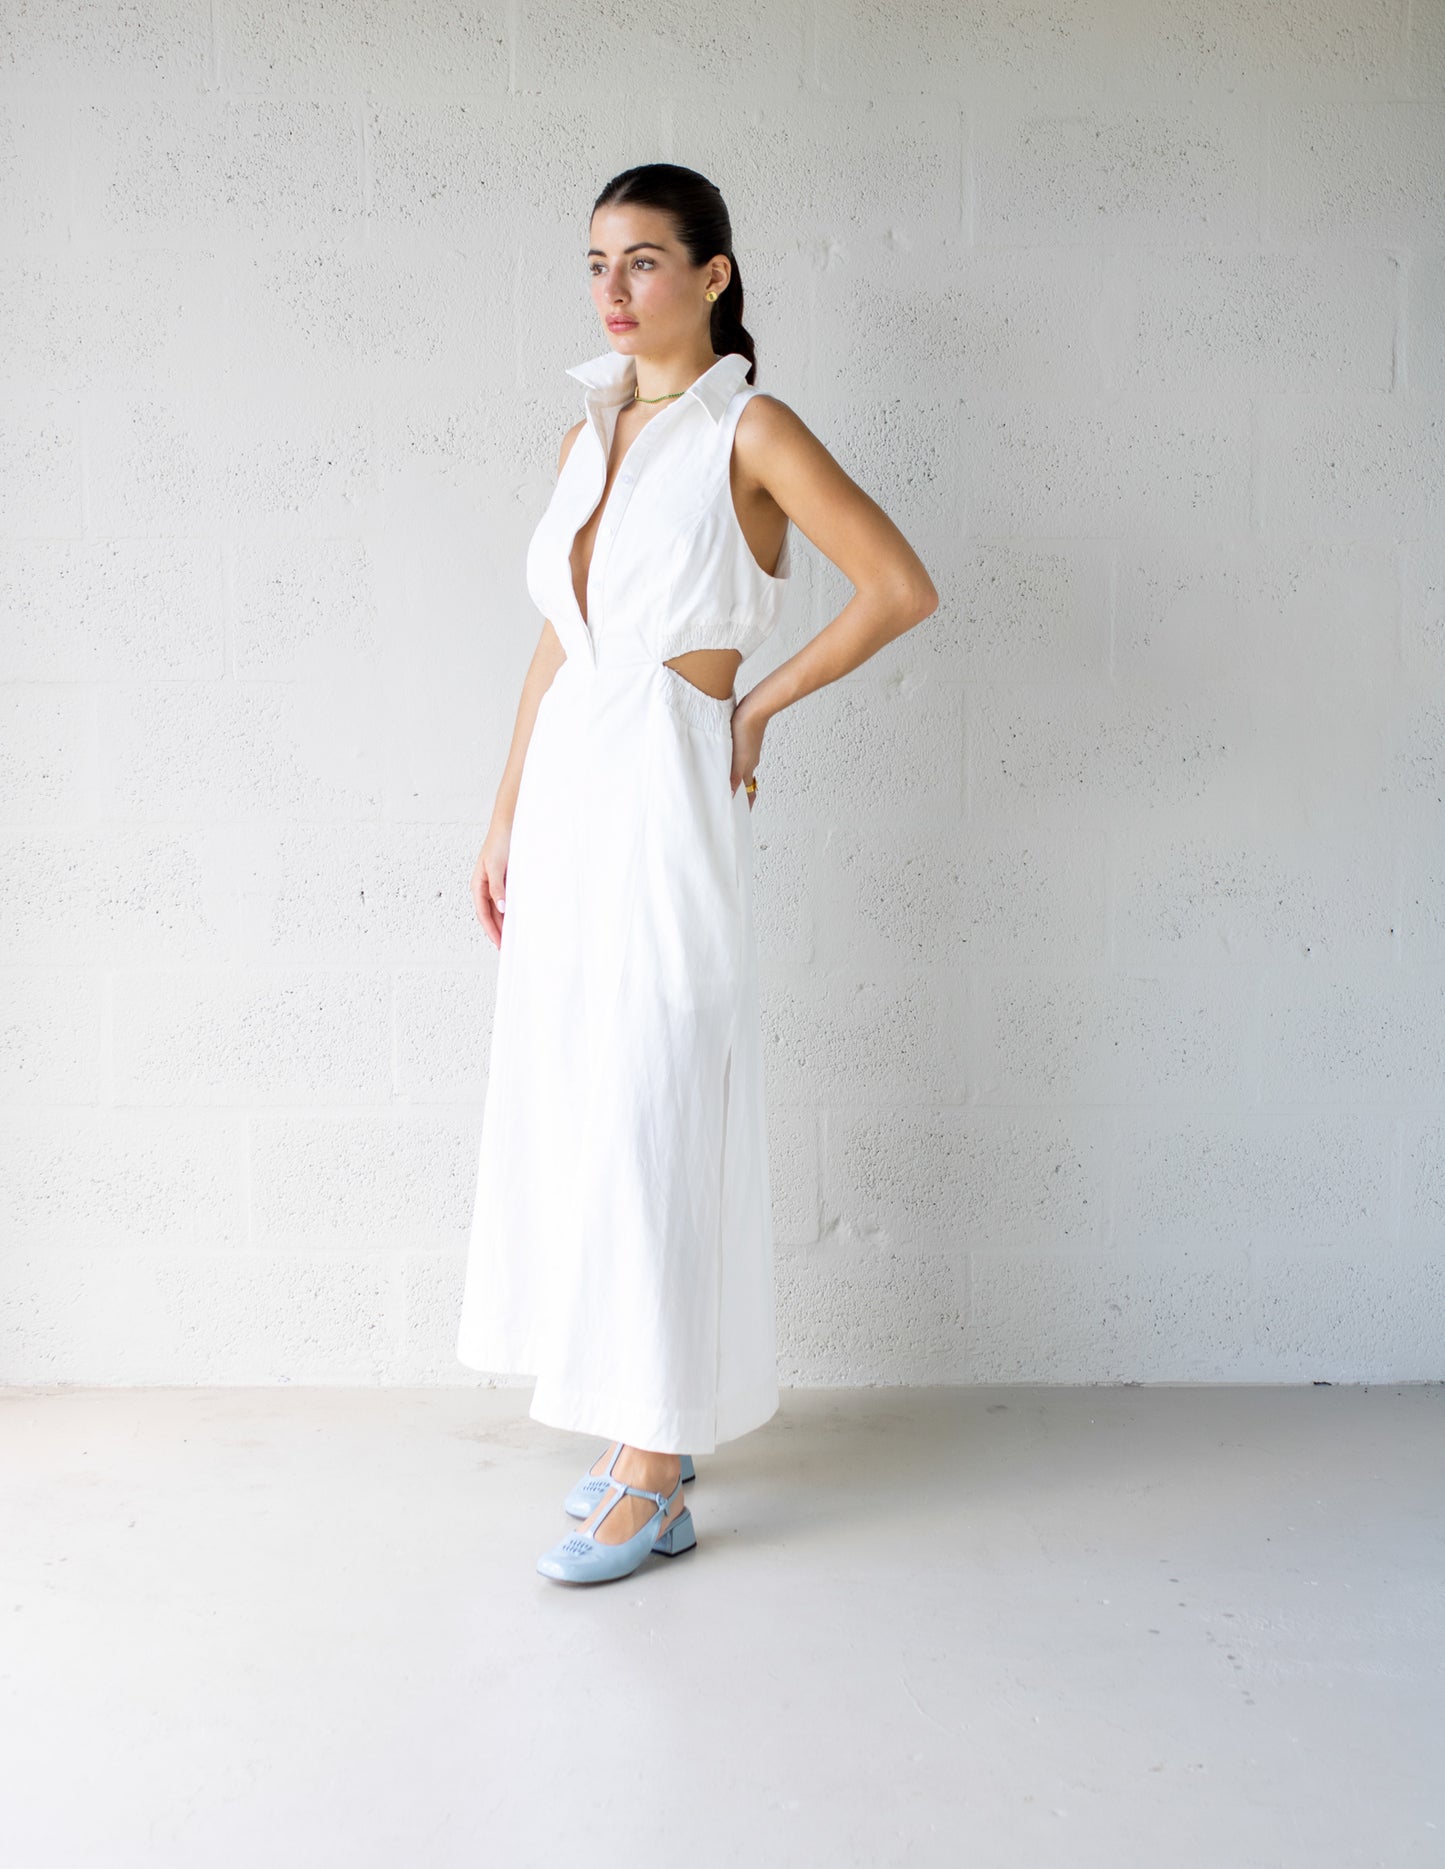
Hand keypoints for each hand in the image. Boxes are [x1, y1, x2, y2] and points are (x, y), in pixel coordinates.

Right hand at [471, 825, 510, 947]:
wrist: (508, 825)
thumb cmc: (499, 842)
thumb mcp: (495, 867)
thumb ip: (497, 888)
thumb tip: (501, 908)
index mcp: (478, 885)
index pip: (483, 914)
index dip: (491, 930)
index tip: (499, 943)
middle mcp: (485, 886)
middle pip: (490, 914)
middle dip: (498, 930)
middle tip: (508, 946)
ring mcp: (495, 884)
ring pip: (499, 909)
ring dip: (504, 922)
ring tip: (513, 936)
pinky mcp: (505, 880)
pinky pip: (507, 900)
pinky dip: (511, 910)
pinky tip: (518, 917)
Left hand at [729, 692, 767, 809]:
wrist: (755, 708)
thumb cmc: (747, 730)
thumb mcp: (737, 757)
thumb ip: (733, 776)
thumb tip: (730, 795)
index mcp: (748, 767)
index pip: (749, 792)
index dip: (746, 804)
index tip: (742, 815)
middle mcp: (750, 761)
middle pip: (745, 782)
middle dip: (739, 793)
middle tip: (730, 802)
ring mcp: (748, 750)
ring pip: (742, 769)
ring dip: (735, 778)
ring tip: (725, 784)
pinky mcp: (744, 739)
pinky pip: (738, 757)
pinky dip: (733, 764)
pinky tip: (725, 760)